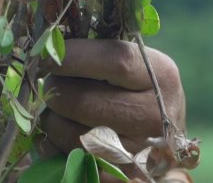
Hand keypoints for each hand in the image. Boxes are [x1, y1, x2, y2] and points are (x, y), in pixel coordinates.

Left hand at [38, 39, 185, 181]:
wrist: (163, 141)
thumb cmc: (139, 91)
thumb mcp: (136, 65)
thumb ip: (102, 53)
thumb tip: (51, 43)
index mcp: (162, 76)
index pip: (115, 60)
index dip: (73, 56)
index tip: (48, 55)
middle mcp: (157, 116)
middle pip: (84, 100)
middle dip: (55, 90)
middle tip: (52, 84)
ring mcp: (139, 153)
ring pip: (69, 133)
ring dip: (53, 119)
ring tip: (60, 109)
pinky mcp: (120, 178)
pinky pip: (68, 160)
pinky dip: (55, 145)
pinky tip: (65, 133)